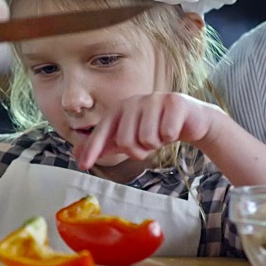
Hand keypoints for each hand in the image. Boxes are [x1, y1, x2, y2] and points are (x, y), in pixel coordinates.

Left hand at [75, 92, 224, 169]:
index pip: (102, 132)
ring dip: (156, 144)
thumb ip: (104, 145)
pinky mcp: (175, 102)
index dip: (92, 149)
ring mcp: (154, 99)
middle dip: (139, 151)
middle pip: (126, 141)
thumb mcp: (127, 137)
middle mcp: (133, 102)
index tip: (83, 166)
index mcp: (119, 109)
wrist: (188, 120)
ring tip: (160, 135)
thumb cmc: (154, 129)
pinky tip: (174, 129)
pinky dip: (170, 137)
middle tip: (148, 144)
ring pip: (147, 139)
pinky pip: (167, 133)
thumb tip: (77, 155)